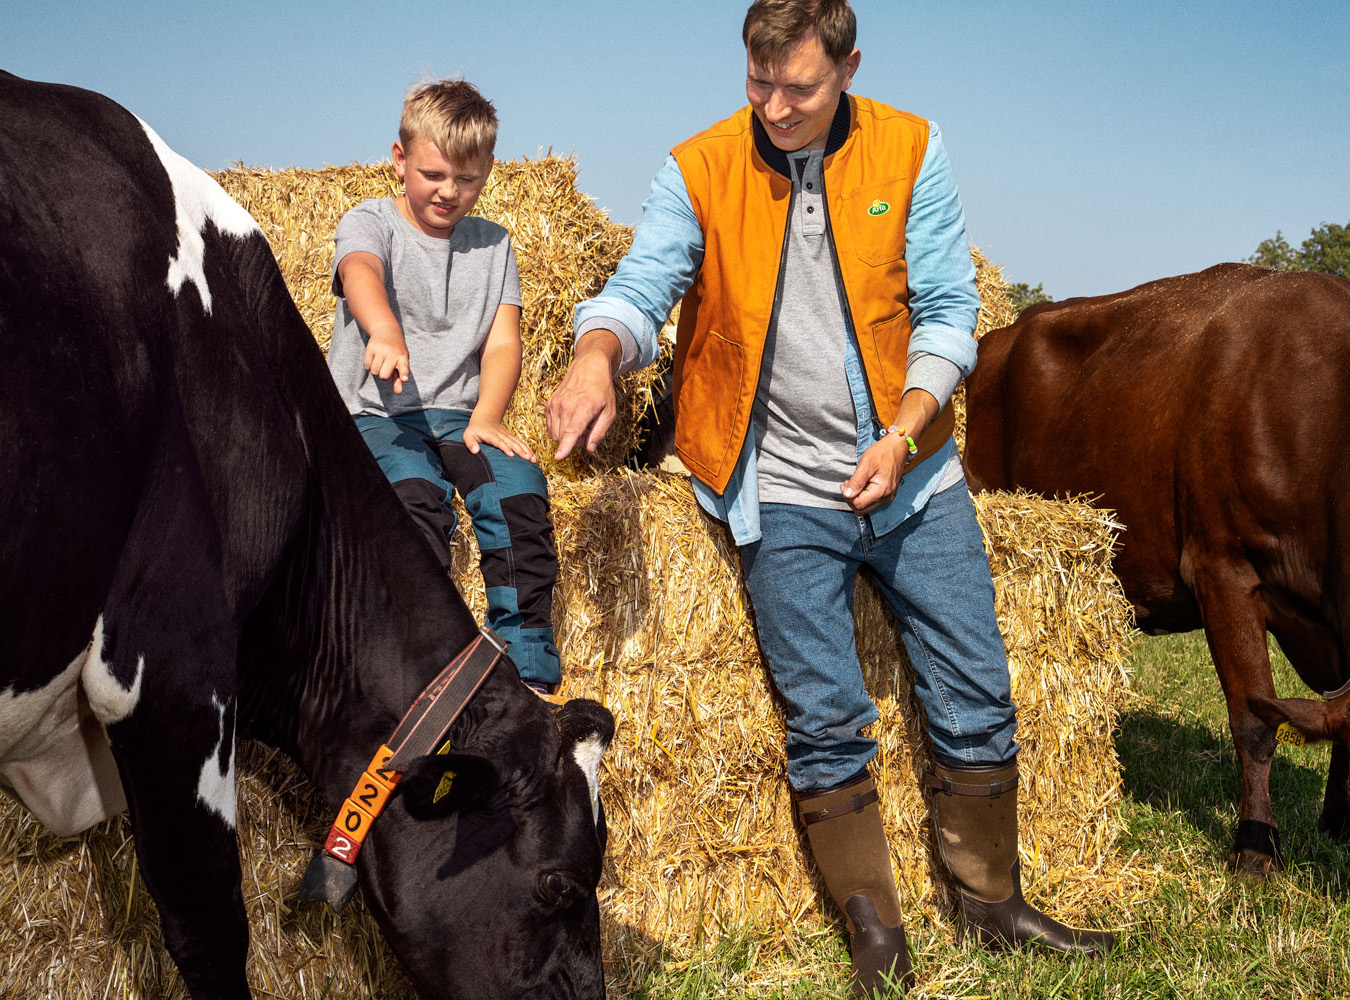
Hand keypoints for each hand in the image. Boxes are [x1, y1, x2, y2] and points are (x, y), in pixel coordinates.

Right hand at [364, 329, 409, 393]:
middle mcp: (392, 354)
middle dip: (383, 375)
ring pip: (374, 372)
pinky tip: (374, 358)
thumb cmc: (396, 351)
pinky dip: (369, 365)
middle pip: (383, 376)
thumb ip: (399, 378)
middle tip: (386, 367)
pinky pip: (366, 366)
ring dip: (376, 370)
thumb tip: (398, 393)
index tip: (404, 379)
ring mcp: (381, 350)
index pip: (404, 368)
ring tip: (380, 361)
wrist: (386, 330)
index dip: (403, 374)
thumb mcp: (401, 362)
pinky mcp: (370, 348)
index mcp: (402, 358)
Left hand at [463, 418, 535, 461]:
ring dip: (527, 451)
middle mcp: (501, 435)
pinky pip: (520, 443)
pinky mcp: (511, 437)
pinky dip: (527, 449)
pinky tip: (533, 456)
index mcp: (491, 435)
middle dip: (521, 451)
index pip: (499, 442)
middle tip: (528, 459)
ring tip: (533, 459)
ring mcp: (507, 435)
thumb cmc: (475, 430)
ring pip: (518, 443)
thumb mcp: (468, 435)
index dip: (505, 448)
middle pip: (512, 443)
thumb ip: (470, 444)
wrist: (484, 418)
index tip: (511, 455)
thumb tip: (475, 451)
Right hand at [545, 331, 620, 459]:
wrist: (589, 367)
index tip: (558, 457)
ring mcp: (555, 404)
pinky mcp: (549, 404)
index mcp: (583, 408)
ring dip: (565, 436)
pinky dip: (558, 429)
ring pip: (554, 434)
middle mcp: (566, 405)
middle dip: (573, 442)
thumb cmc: (602, 390)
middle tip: (587, 432)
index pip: (572, 432)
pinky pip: (550, 426)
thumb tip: (589, 449)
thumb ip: (599, 432)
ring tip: (579, 424)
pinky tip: (569, 420)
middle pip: (562, 437)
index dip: (565, 447)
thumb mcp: (609, 411)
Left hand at [841, 433, 912, 513]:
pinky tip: (862, 485)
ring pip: (866, 508)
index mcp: (882, 490)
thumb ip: (856, 481)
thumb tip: (847, 494)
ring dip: (857, 498)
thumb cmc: (883, 452)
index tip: (845, 483)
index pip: (858, 504)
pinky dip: (863, 496)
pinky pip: (872, 502)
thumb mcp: (866, 463)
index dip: (848, 496)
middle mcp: (886, 497)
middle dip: (851, 499)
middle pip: (862, 509)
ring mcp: (888, 497)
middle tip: (848, 484)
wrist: (898, 447)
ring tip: (855, 483)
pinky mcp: (887, 495)